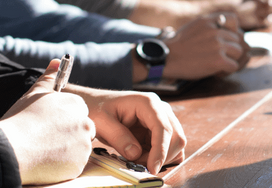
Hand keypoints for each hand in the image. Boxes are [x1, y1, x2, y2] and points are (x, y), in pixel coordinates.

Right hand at [0, 59, 95, 184]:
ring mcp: (84, 145)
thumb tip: (56, 61)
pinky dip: (64, 164)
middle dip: (68, 135)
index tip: (50, 126)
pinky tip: (47, 160)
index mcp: (76, 105)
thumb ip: (49, 78)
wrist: (12, 148)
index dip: (63, 120)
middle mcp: (85, 123)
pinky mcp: (80, 164)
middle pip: (82, 130)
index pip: (78, 112)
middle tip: (47, 139)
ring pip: (79, 148)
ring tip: (44, 149)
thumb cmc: (21, 120)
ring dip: (66, 150)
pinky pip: (75, 164)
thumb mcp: (34, 94)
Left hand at [62, 87, 185, 174]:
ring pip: (176, 144)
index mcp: (148, 103)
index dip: (160, 150)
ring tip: (136, 159)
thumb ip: (118, 137)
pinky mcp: (159, 130)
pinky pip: (168, 148)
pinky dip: (160, 157)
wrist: (95, 104)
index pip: (163, 128)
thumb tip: (135, 154)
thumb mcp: (102, 122)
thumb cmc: (97, 108)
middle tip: (138, 165)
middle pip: (176, 137)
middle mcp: (160, 109)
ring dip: (160, 158)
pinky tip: (142, 157)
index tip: (152, 168)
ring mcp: (162, 119)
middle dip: (161, 156)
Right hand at [163, 13, 249, 79]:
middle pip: (238, 39)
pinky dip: (226, 71)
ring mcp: (218, 45)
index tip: (225, 39)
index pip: (234, 19)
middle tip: (219, 57)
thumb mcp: (194, 26)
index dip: (233, 30)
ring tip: (217, 64)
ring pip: (239, 53)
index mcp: (209, 20)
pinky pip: (234, 66)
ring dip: (231, 60)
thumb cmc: (178, 46)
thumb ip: (210, 26)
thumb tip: (228, 32)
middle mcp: (216, 31)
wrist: (166, 58)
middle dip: (231, 49)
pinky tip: (215, 72)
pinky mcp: (218, 60)